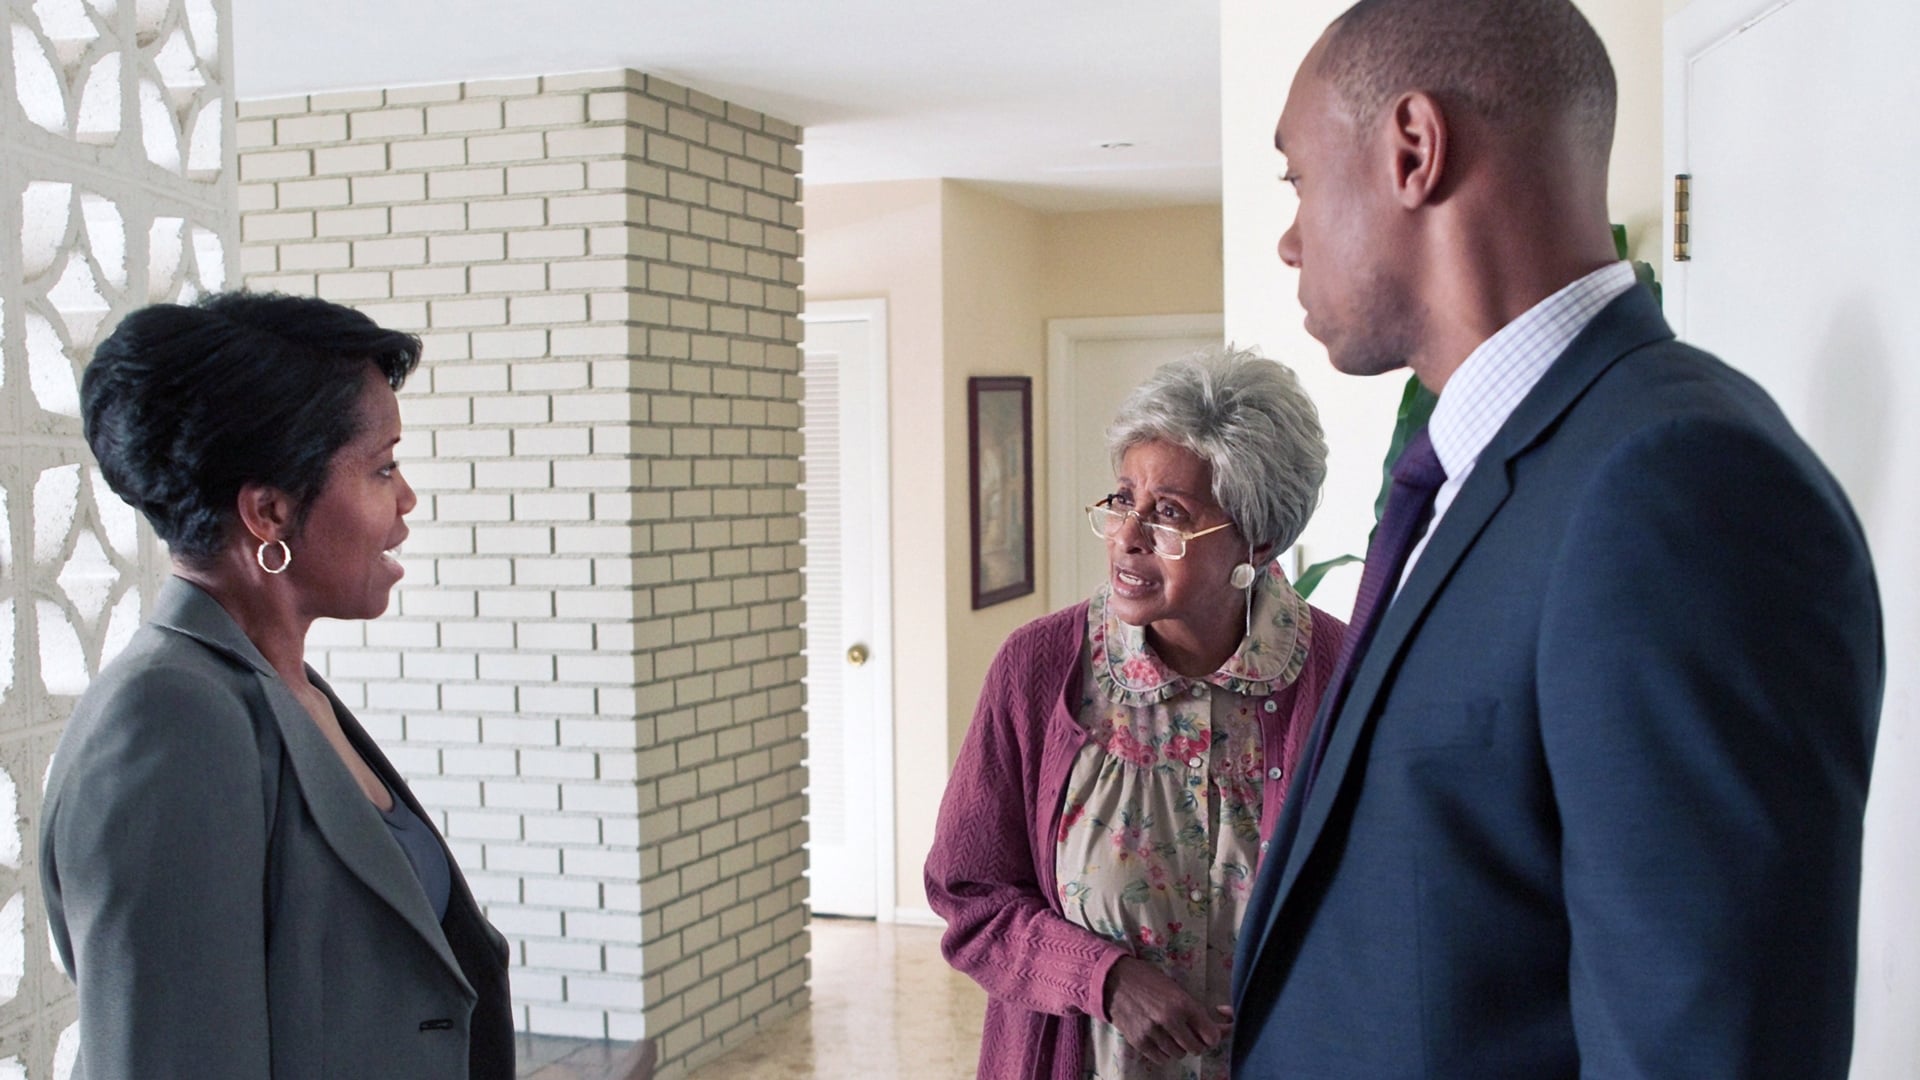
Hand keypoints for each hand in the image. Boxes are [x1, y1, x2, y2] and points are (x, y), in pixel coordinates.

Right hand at [1103, 956, 1233, 1064]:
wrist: (1113, 979)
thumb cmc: (1148, 979)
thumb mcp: (1175, 988)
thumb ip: (1193, 1009)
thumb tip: (1217, 1028)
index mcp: (1182, 1002)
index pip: (1211, 1036)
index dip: (1213, 1036)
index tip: (1209, 1033)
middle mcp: (1169, 1019)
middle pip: (1196, 1048)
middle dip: (1196, 1043)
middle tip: (1190, 1034)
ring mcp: (1152, 1032)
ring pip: (1178, 1054)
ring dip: (1178, 1047)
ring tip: (1170, 1034)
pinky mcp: (1138, 1041)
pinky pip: (1160, 1058)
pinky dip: (1163, 1052)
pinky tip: (1159, 1040)